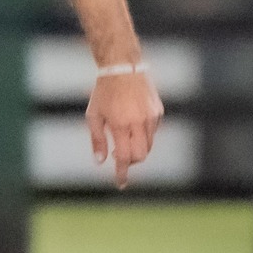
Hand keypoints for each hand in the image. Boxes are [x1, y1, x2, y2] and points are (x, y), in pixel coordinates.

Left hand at [86, 68, 163, 189]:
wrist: (123, 68)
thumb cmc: (104, 92)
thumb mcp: (94, 115)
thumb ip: (97, 139)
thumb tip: (100, 162)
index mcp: (121, 124)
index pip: (124, 156)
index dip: (122, 172)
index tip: (121, 184)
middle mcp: (139, 122)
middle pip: (141, 155)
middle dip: (130, 161)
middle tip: (118, 158)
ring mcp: (152, 117)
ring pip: (148, 145)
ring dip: (136, 149)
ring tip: (123, 140)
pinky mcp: (158, 111)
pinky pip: (152, 132)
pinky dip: (143, 136)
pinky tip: (132, 126)